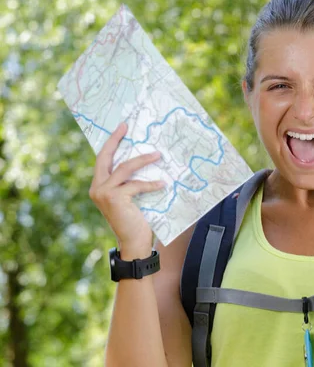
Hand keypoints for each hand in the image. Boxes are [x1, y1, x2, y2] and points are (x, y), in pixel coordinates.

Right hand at [88, 122, 165, 250]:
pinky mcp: (115, 198)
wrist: (134, 243)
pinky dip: (151, 184)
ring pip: (125, 168)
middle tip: (126, 126)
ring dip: (143, 160)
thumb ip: (129, 181)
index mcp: (98, 185)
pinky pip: (136, 184)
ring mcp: (104, 193)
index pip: (103, 159)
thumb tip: (145, 159)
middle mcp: (97, 187)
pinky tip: (162, 183)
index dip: (111, 142)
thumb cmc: (135, 219)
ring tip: (158, 155)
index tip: (121, 127)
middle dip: (116, 139)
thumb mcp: (130, 197)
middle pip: (106, 157)